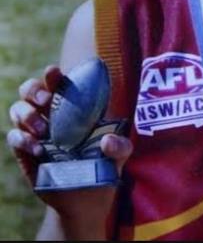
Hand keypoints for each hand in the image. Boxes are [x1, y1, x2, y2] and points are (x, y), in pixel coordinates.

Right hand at [7, 65, 132, 223]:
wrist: (87, 199)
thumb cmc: (105, 166)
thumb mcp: (120, 154)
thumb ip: (121, 146)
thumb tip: (107, 140)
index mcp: (74, 107)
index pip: (59, 83)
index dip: (53, 75)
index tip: (54, 72)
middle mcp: (51, 115)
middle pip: (30, 90)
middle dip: (33, 89)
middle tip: (45, 100)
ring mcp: (36, 132)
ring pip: (17, 109)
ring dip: (26, 115)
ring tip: (43, 131)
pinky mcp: (25, 152)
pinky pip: (13, 137)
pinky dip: (22, 139)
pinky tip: (39, 150)